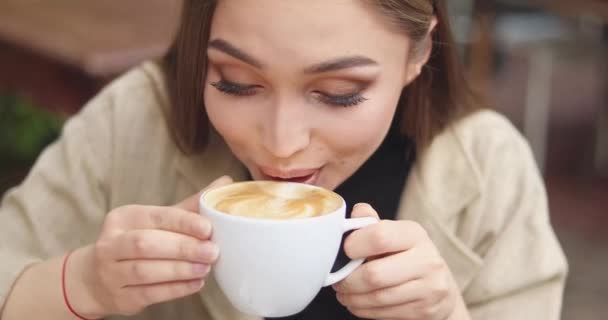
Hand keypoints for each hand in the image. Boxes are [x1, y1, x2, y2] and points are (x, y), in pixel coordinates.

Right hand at [68, 176, 232, 317]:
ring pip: (145, 271)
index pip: (156, 217)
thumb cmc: (138, 242)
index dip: (183, 223)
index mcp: (123, 218)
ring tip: (205, 268)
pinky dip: (175, 289)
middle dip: (183, 248)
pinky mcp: (120, 297)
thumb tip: (225, 181)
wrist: (98, 279)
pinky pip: (149, 293)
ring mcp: (111, 272)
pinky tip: (195, 284)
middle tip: (212, 252)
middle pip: (147, 244)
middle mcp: (111, 243)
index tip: (208, 228)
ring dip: (180, 270)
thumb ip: (190, 206)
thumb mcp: (158, 222)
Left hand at [333, 203, 466, 319]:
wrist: (440, 287)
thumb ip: (372, 224)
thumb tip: (356, 212)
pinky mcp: (425, 311)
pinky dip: (364, 310)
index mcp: (415, 234)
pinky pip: (384, 313)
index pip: (379, 236)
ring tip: (344, 293)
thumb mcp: (394, 234)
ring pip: (377, 297)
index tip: (344, 251)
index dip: (354, 244)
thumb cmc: (407, 256)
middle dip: (348, 281)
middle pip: (375, 275)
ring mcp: (430, 288)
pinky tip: (358, 303)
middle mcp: (427, 260)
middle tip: (337, 281)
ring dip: (352, 298)